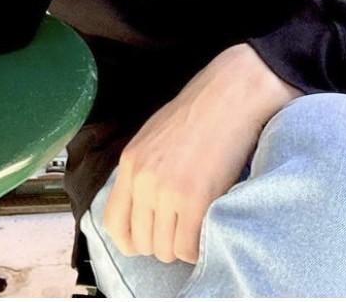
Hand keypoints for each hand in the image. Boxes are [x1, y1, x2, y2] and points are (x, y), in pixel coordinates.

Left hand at [102, 44, 302, 265]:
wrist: (231, 94)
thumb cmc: (199, 112)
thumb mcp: (155, 137)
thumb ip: (143, 170)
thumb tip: (143, 209)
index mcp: (130, 163)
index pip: (114, 223)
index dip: (131, 240)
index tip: (149, 239)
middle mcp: (143, 180)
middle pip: (142, 242)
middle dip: (163, 242)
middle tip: (183, 227)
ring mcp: (168, 192)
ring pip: (165, 250)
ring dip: (182, 245)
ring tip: (198, 225)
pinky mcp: (195, 201)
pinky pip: (189, 248)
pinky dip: (198, 248)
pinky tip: (208, 228)